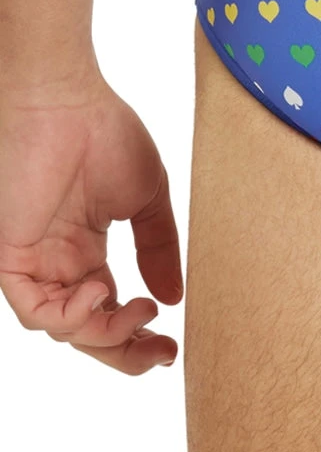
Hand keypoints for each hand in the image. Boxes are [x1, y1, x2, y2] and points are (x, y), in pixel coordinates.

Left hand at [0, 75, 182, 373]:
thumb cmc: (105, 133)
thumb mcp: (147, 200)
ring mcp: (33, 262)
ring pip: (62, 329)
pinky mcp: (10, 255)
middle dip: (125, 351)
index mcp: (85, 253)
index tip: (171, 347)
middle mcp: (57, 264)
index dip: (137, 337)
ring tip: (137, 308)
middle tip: (162, 352)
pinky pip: (33, 311)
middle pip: (86, 333)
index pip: (108, 313)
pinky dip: (68, 316)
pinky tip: (100, 294)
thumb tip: (173, 298)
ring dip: (105, 332)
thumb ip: (158, 249)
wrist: (66, 98)